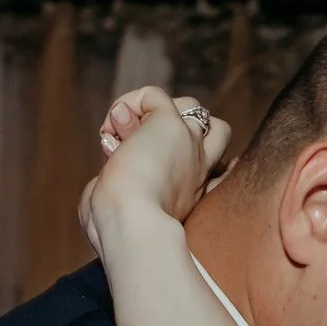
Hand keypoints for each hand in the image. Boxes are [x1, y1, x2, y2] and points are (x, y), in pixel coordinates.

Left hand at [81, 88, 233, 251]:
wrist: (130, 223)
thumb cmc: (118, 229)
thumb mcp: (123, 212)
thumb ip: (119, 189)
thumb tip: (108, 164)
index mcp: (193, 196)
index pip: (218, 171)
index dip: (203, 165)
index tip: (170, 173)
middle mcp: (198, 170)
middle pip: (215, 132)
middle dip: (179, 131)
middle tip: (144, 150)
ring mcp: (189, 144)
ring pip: (190, 106)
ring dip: (156, 113)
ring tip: (125, 134)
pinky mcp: (171, 124)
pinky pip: (154, 95)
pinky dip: (131, 103)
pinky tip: (115, 124)